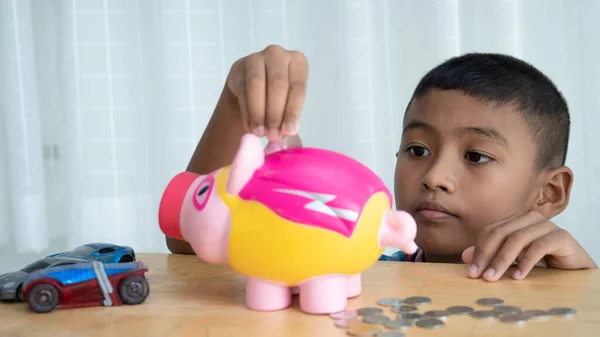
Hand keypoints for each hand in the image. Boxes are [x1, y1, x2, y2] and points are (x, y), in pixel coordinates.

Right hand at [226, 44, 308, 141]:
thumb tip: (286, 134)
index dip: (293, 111)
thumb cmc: (279, 97)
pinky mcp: (238, 68)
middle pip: (277, 84)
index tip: (288, 131)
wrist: (252, 88)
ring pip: (256, 85)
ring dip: (258, 112)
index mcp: (298, 61)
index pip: (297, 87)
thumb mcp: (289, 103)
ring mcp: (256, 58)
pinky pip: (242, 90)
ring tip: (260, 133)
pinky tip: (250, 127)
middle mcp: (277, 55)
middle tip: (272, 135)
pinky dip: (247, 112)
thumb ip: (289, 118)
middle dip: (275, 113)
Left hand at [461, 211, 597, 280]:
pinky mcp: (562, 236)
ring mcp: (547, 225)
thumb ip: (492, 256)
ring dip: (502, 259)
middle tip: (479, 275)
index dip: (479, 249)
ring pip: (517, 238)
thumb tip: (465, 257)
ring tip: (493, 277)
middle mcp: (530, 219)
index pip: (490, 230)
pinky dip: (526, 262)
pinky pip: (539, 246)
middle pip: (500, 232)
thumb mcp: (513, 261)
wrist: (576, 270)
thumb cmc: (543, 263)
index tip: (471, 271)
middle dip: (487, 255)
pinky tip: (518, 276)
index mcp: (516, 221)